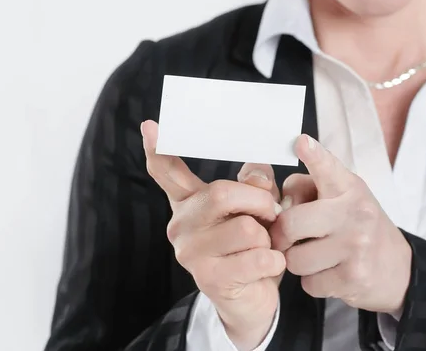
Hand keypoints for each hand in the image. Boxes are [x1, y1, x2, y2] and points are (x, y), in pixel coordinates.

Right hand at [141, 120, 283, 350]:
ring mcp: (191, 253)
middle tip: (270, 214)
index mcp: (190, 202)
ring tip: (263, 246)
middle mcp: (181, 225)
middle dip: (259, 201)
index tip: (150, 125)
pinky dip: (275, 260)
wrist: (250, 300)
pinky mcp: (210, 279)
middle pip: (222, 193)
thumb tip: (256, 174)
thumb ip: (255, 185)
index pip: (168, 172)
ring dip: (268, 238)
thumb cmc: (251, 247)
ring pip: (247, 229)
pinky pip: (258, 258)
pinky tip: (267, 266)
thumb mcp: (256, 209)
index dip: (159, 149)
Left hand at [270, 135, 411, 313]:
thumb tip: (278, 208)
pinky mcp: (353, 278)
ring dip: (298, 262)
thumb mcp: (341, 198)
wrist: (397, 269)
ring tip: (317, 255)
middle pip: (290, 224)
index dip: (313, 156)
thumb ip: (307, 191)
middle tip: (289, 238)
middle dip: (281, 235)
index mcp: (349, 188)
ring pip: (295, 259)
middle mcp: (355, 213)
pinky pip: (308, 283)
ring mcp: (356, 246)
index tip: (302, 141)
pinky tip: (330, 272)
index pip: (327, 168)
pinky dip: (313, 281)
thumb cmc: (357, 226)